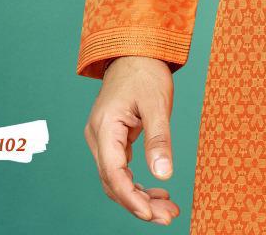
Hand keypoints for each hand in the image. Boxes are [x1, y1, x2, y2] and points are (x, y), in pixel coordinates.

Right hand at [83, 56, 179, 224]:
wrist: (135, 50)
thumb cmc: (146, 72)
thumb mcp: (158, 103)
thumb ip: (159, 139)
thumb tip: (164, 174)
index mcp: (105, 126)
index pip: (113, 173)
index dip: (131, 198)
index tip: (150, 214)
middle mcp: (98, 136)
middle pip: (113, 182)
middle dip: (139, 203)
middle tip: (167, 216)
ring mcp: (102, 138)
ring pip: (116, 179)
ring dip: (139, 196)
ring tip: (166, 209)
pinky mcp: (110, 139)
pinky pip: (120, 169)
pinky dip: (137, 183)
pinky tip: (157, 191)